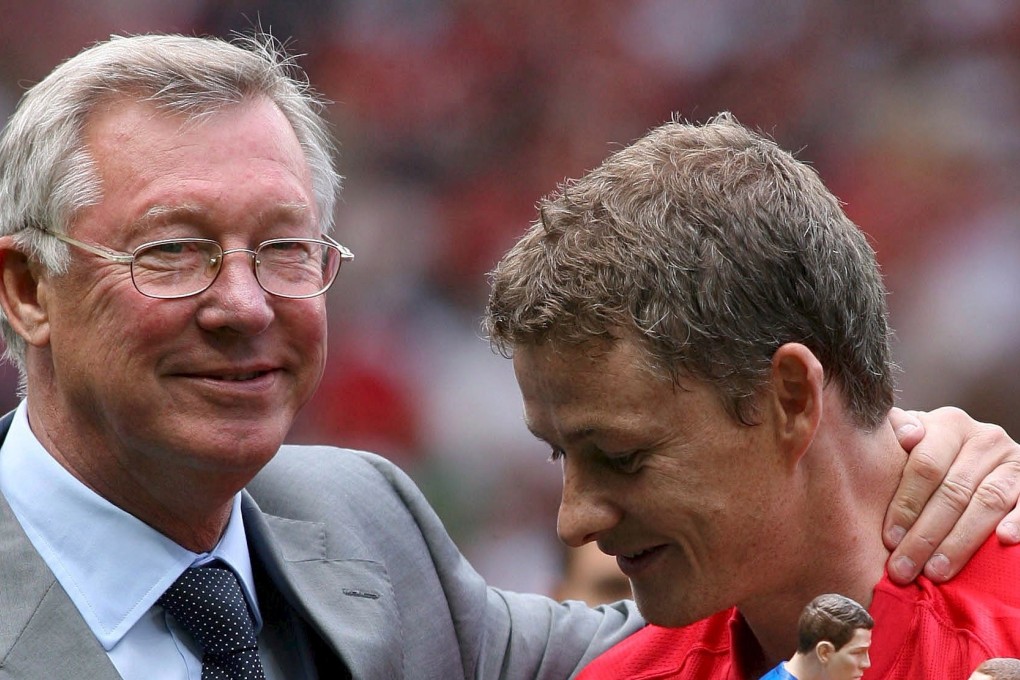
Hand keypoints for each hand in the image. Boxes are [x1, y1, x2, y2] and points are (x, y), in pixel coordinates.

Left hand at [884, 407, 1019, 583]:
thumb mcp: (913, 437)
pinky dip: (1018, 522)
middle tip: (905, 568)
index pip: (925, 466)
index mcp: (950, 425)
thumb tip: (905, 436)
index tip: (888, 540)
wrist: (974, 455)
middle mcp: (985, 439)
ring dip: (960, 541)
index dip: (906, 505)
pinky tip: (1003, 541)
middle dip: (925, 535)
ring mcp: (1013, 461)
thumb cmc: (930, 452)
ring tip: (936, 571)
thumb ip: (898, 431)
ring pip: (987, 502)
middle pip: (953, 491)